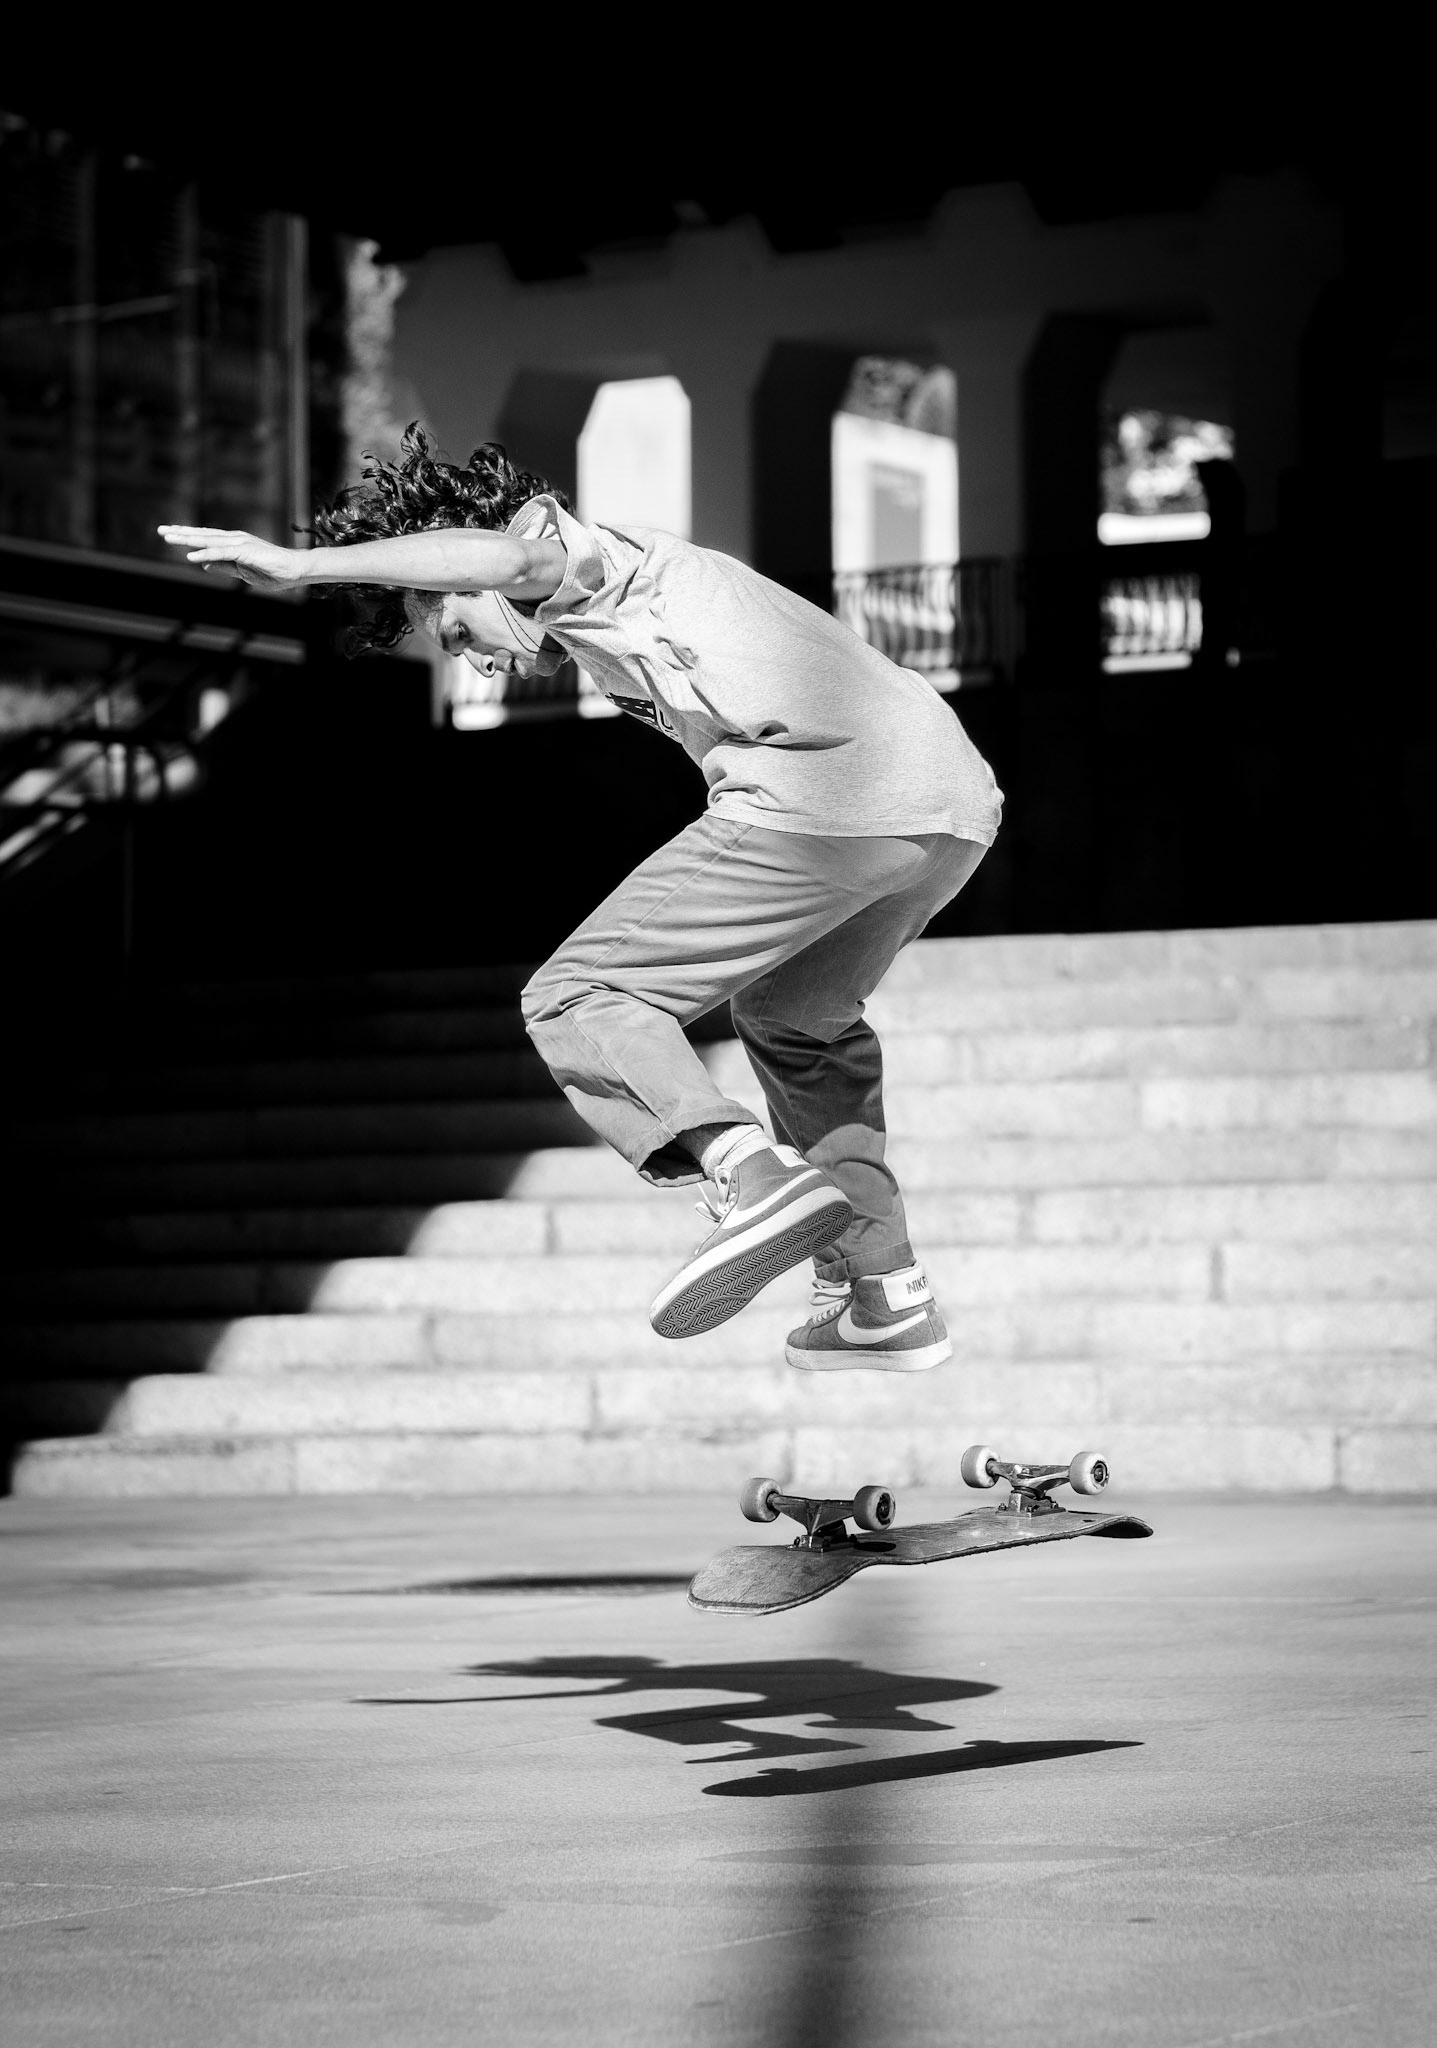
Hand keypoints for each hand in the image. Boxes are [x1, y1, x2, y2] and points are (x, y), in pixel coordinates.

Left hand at [157, 527, 306, 590]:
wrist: (296, 570)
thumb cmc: (273, 571)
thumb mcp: (242, 572)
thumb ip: (224, 566)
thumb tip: (204, 564)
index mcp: (233, 543)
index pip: (205, 537)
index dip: (187, 535)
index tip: (169, 533)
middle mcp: (234, 539)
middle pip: (202, 535)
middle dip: (180, 533)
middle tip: (160, 531)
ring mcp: (240, 544)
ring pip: (208, 541)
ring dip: (188, 540)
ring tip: (169, 538)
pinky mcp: (245, 552)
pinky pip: (221, 553)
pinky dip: (205, 554)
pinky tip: (191, 557)